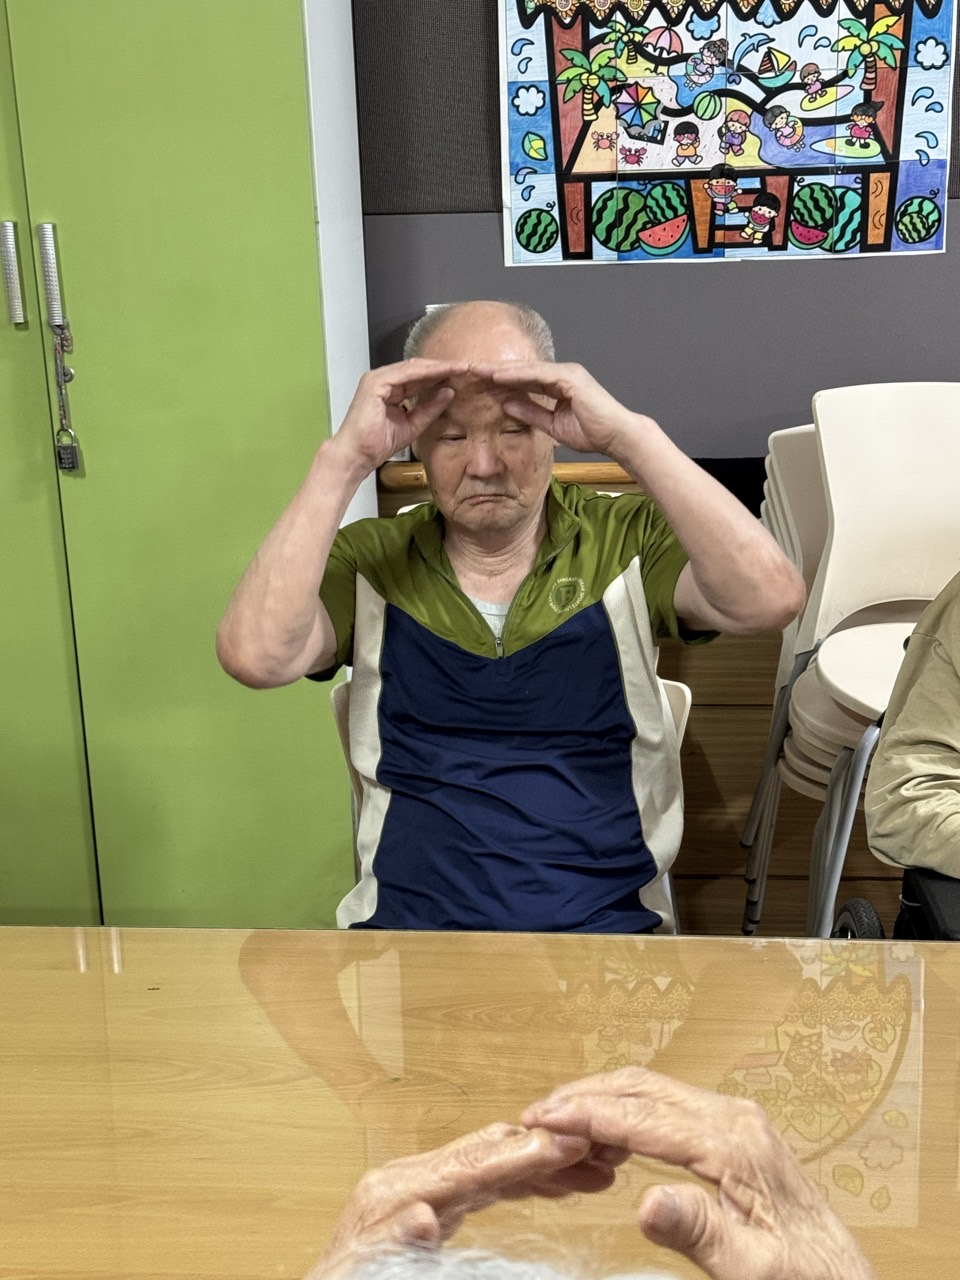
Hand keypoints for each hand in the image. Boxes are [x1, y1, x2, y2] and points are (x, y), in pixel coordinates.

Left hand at [307, 1122, 622, 1279]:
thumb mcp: (370, 1276)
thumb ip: (398, 1248)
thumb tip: (422, 1217)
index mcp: (394, 1192)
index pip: (471, 1165)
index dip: (523, 1153)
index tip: (570, 1143)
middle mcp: (406, 1178)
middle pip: (487, 1151)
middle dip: (543, 1147)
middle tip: (597, 1147)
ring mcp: (416, 1186)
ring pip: (489, 1162)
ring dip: (538, 1163)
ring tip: (590, 1169)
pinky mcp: (424, 1202)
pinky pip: (479, 1182)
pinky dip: (516, 1179)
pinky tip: (548, 1185)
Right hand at [336, 358, 469, 473]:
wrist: (357, 456)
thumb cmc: (377, 444)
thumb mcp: (413, 424)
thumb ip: (430, 408)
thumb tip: (450, 392)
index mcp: (389, 388)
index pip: (419, 377)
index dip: (441, 375)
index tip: (463, 376)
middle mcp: (382, 379)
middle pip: (418, 368)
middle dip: (442, 368)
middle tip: (466, 366)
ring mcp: (377, 378)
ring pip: (413, 368)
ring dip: (438, 367)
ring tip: (459, 367)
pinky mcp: (375, 383)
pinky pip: (406, 373)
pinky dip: (425, 372)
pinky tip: (442, 372)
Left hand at [473, 361, 645, 459]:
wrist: (616, 436)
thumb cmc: (591, 432)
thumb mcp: (552, 424)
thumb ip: (531, 413)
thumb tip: (507, 405)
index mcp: (557, 384)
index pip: (523, 379)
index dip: (500, 381)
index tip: (478, 384)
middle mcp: (561, 374)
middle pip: (521, 370)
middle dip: (495, 370)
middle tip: (470, 370)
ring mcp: (566, 373)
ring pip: (526, 369)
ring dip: (501, 369)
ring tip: (477, 370)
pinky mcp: (570, 377)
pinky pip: (538, 374)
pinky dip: (517, 374)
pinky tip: (498, 376)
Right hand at [521, 1068, 876, 1279]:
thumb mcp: (750, 1270)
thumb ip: (698, 1232)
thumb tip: (644, 1205)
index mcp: (737, 1145)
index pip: (645, 1119)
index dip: (588, 1117)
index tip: (542, 1119)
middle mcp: (736, 1119)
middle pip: (644, 1090)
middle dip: (586, 1097)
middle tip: (535, 1114)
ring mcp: (736, 1121)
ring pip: (654, 1091)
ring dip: (603, 1099)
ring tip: (557, 1118)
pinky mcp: (733, 1132)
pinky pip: (669, 1106)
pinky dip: (628, 1110)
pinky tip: (605, 1132)